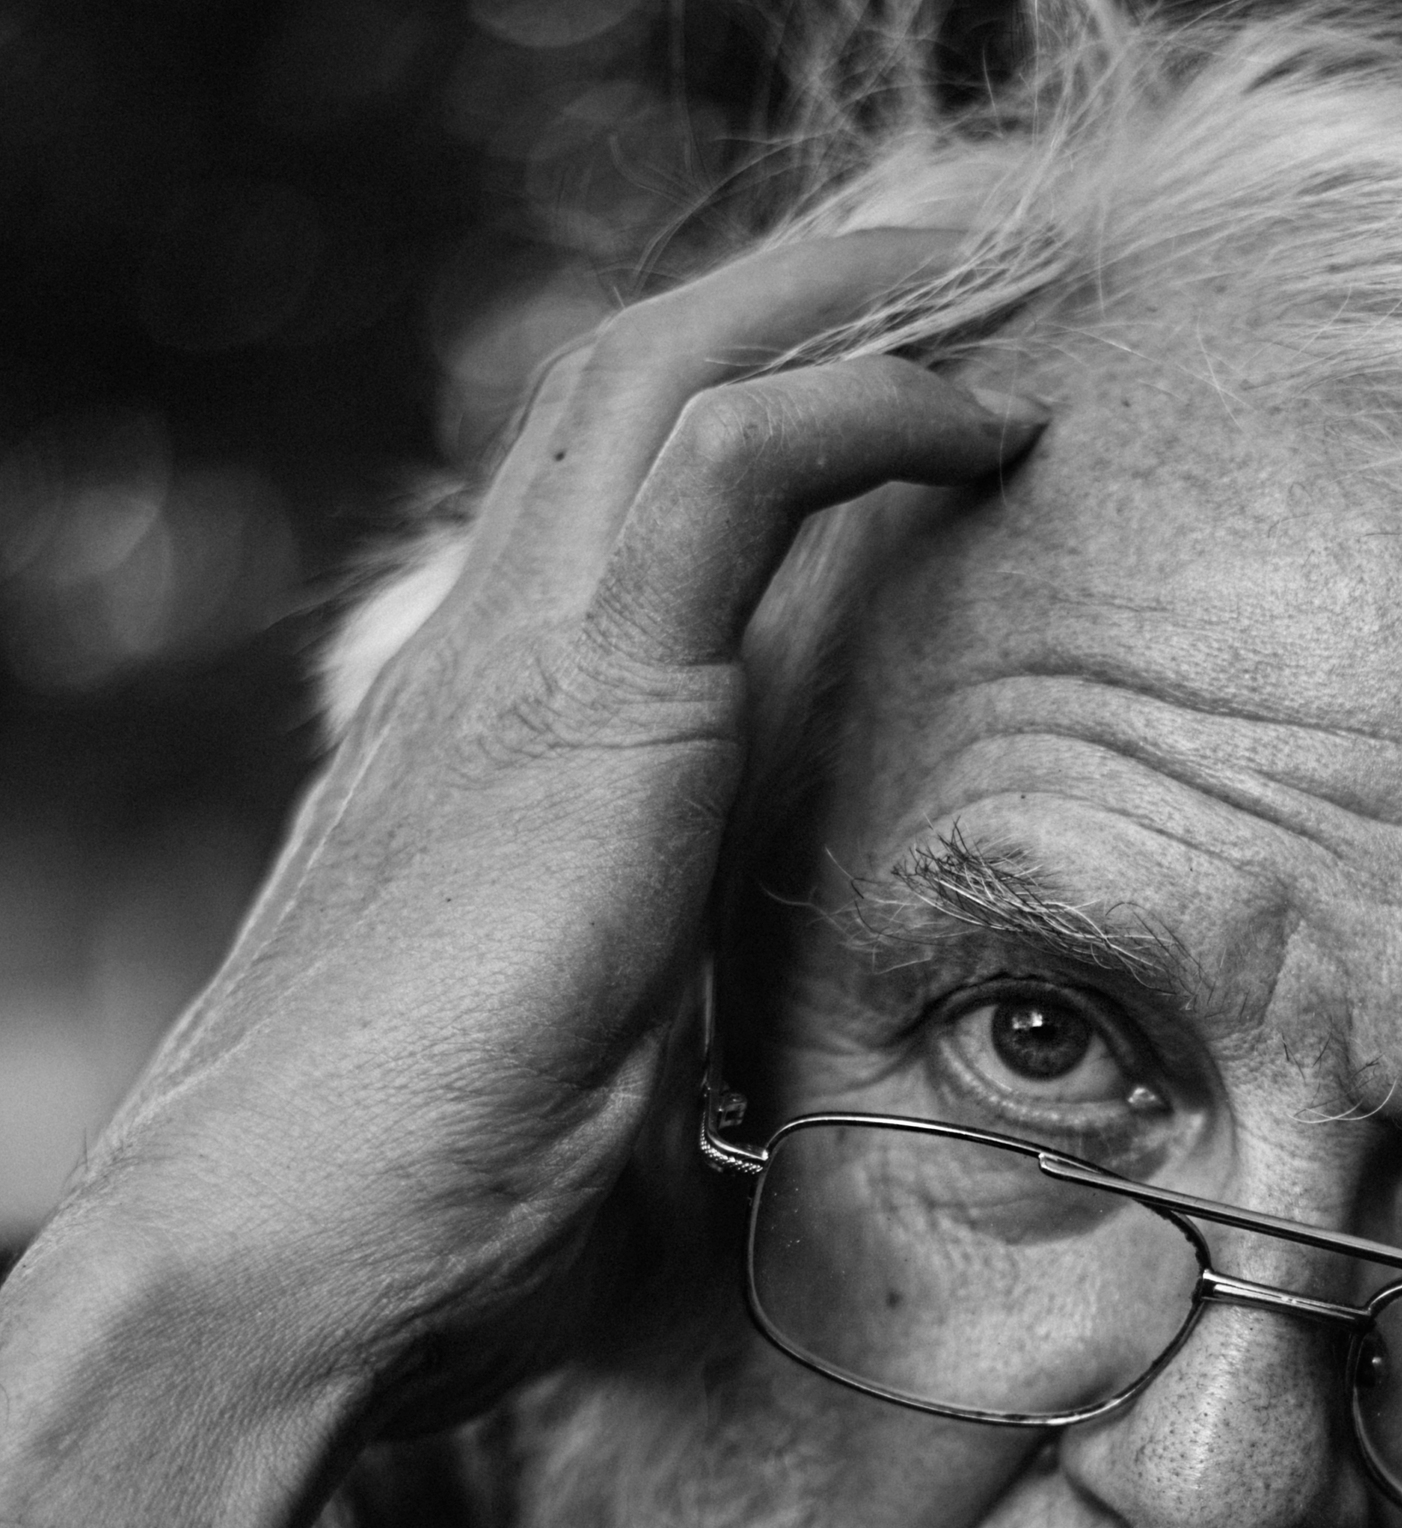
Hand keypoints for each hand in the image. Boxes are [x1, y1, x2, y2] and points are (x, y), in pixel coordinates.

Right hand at [89, 226, 1044, 1422]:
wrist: (279, 1269)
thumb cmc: (421, 1236)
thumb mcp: (593, 1100)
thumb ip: (677, 1043)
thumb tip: (774, 1120)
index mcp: (483, 739)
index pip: (598, 504)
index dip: (736, 408)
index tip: (883, 391)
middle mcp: (481, 660)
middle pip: (629, 379)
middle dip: (800, 289)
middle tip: (966, 259)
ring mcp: (515, 664)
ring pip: (669, 367)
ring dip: (842, 295)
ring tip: (996, 271)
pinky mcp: (585, 705)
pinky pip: (736, 468)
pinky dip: (865, 402)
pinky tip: (985, 417)